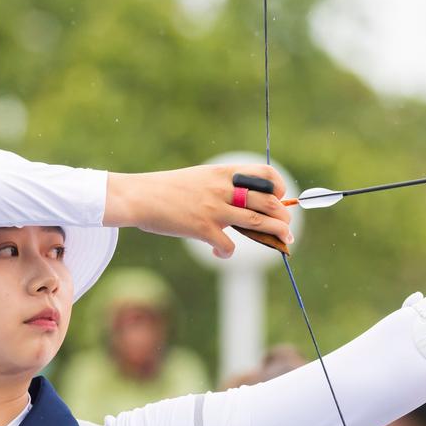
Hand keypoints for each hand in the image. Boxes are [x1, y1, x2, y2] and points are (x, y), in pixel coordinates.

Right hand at [104, 164, 292, 257]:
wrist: (138, 197)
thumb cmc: (167, 189)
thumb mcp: (199, 177)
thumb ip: (222, 186)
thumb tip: (243, 201)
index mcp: (223, 173)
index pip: (264, 174)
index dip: (278, 186)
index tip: (280, 197)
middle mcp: (223, 189)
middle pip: (267, 202)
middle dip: (283, 216)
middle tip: (288, 226)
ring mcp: (214, 209)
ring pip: (258, 222)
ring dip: (276, 233)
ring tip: (285, 240)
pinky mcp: (203, 229)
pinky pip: (229, 246)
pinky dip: (227, 253)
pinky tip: (219, 253)